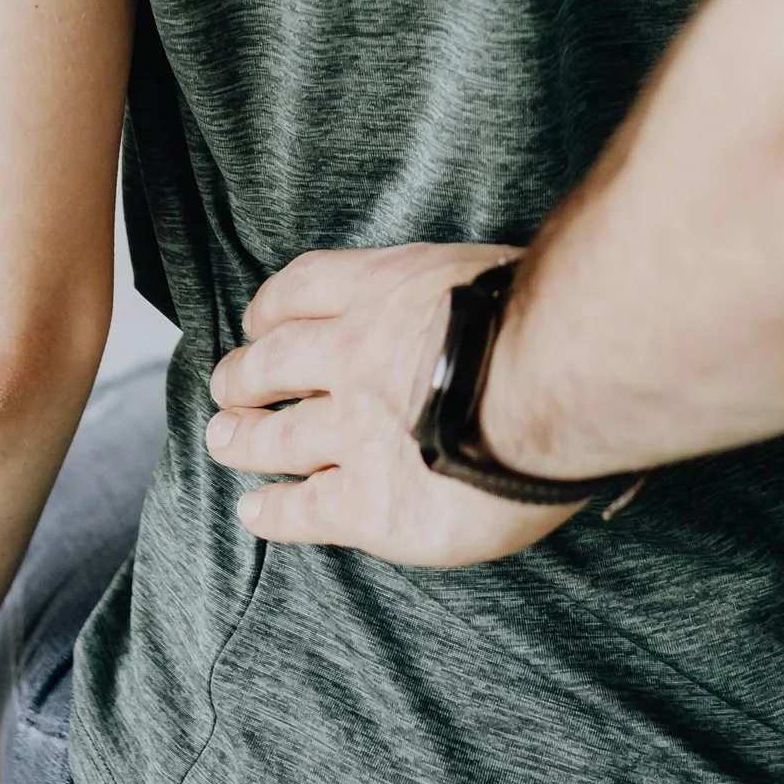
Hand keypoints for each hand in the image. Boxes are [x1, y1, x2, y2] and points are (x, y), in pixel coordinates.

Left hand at [207, 244, 585, 567]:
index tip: (259, 322)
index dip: (271, 309)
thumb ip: (454, 293)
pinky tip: (255, 513)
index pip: (302, 289)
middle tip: (229, 386)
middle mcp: (353, 355)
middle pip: (270, 364)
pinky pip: (300, 510)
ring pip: (270, 437)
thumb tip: (465, 308)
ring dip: (240, 439)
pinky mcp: (368, 504)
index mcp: (384, 290)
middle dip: (242, 377)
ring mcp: (353, 432)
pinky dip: (270, 512)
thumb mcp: (489, 271)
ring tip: (225, 440)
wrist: (559, 383)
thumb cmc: (549, 323)